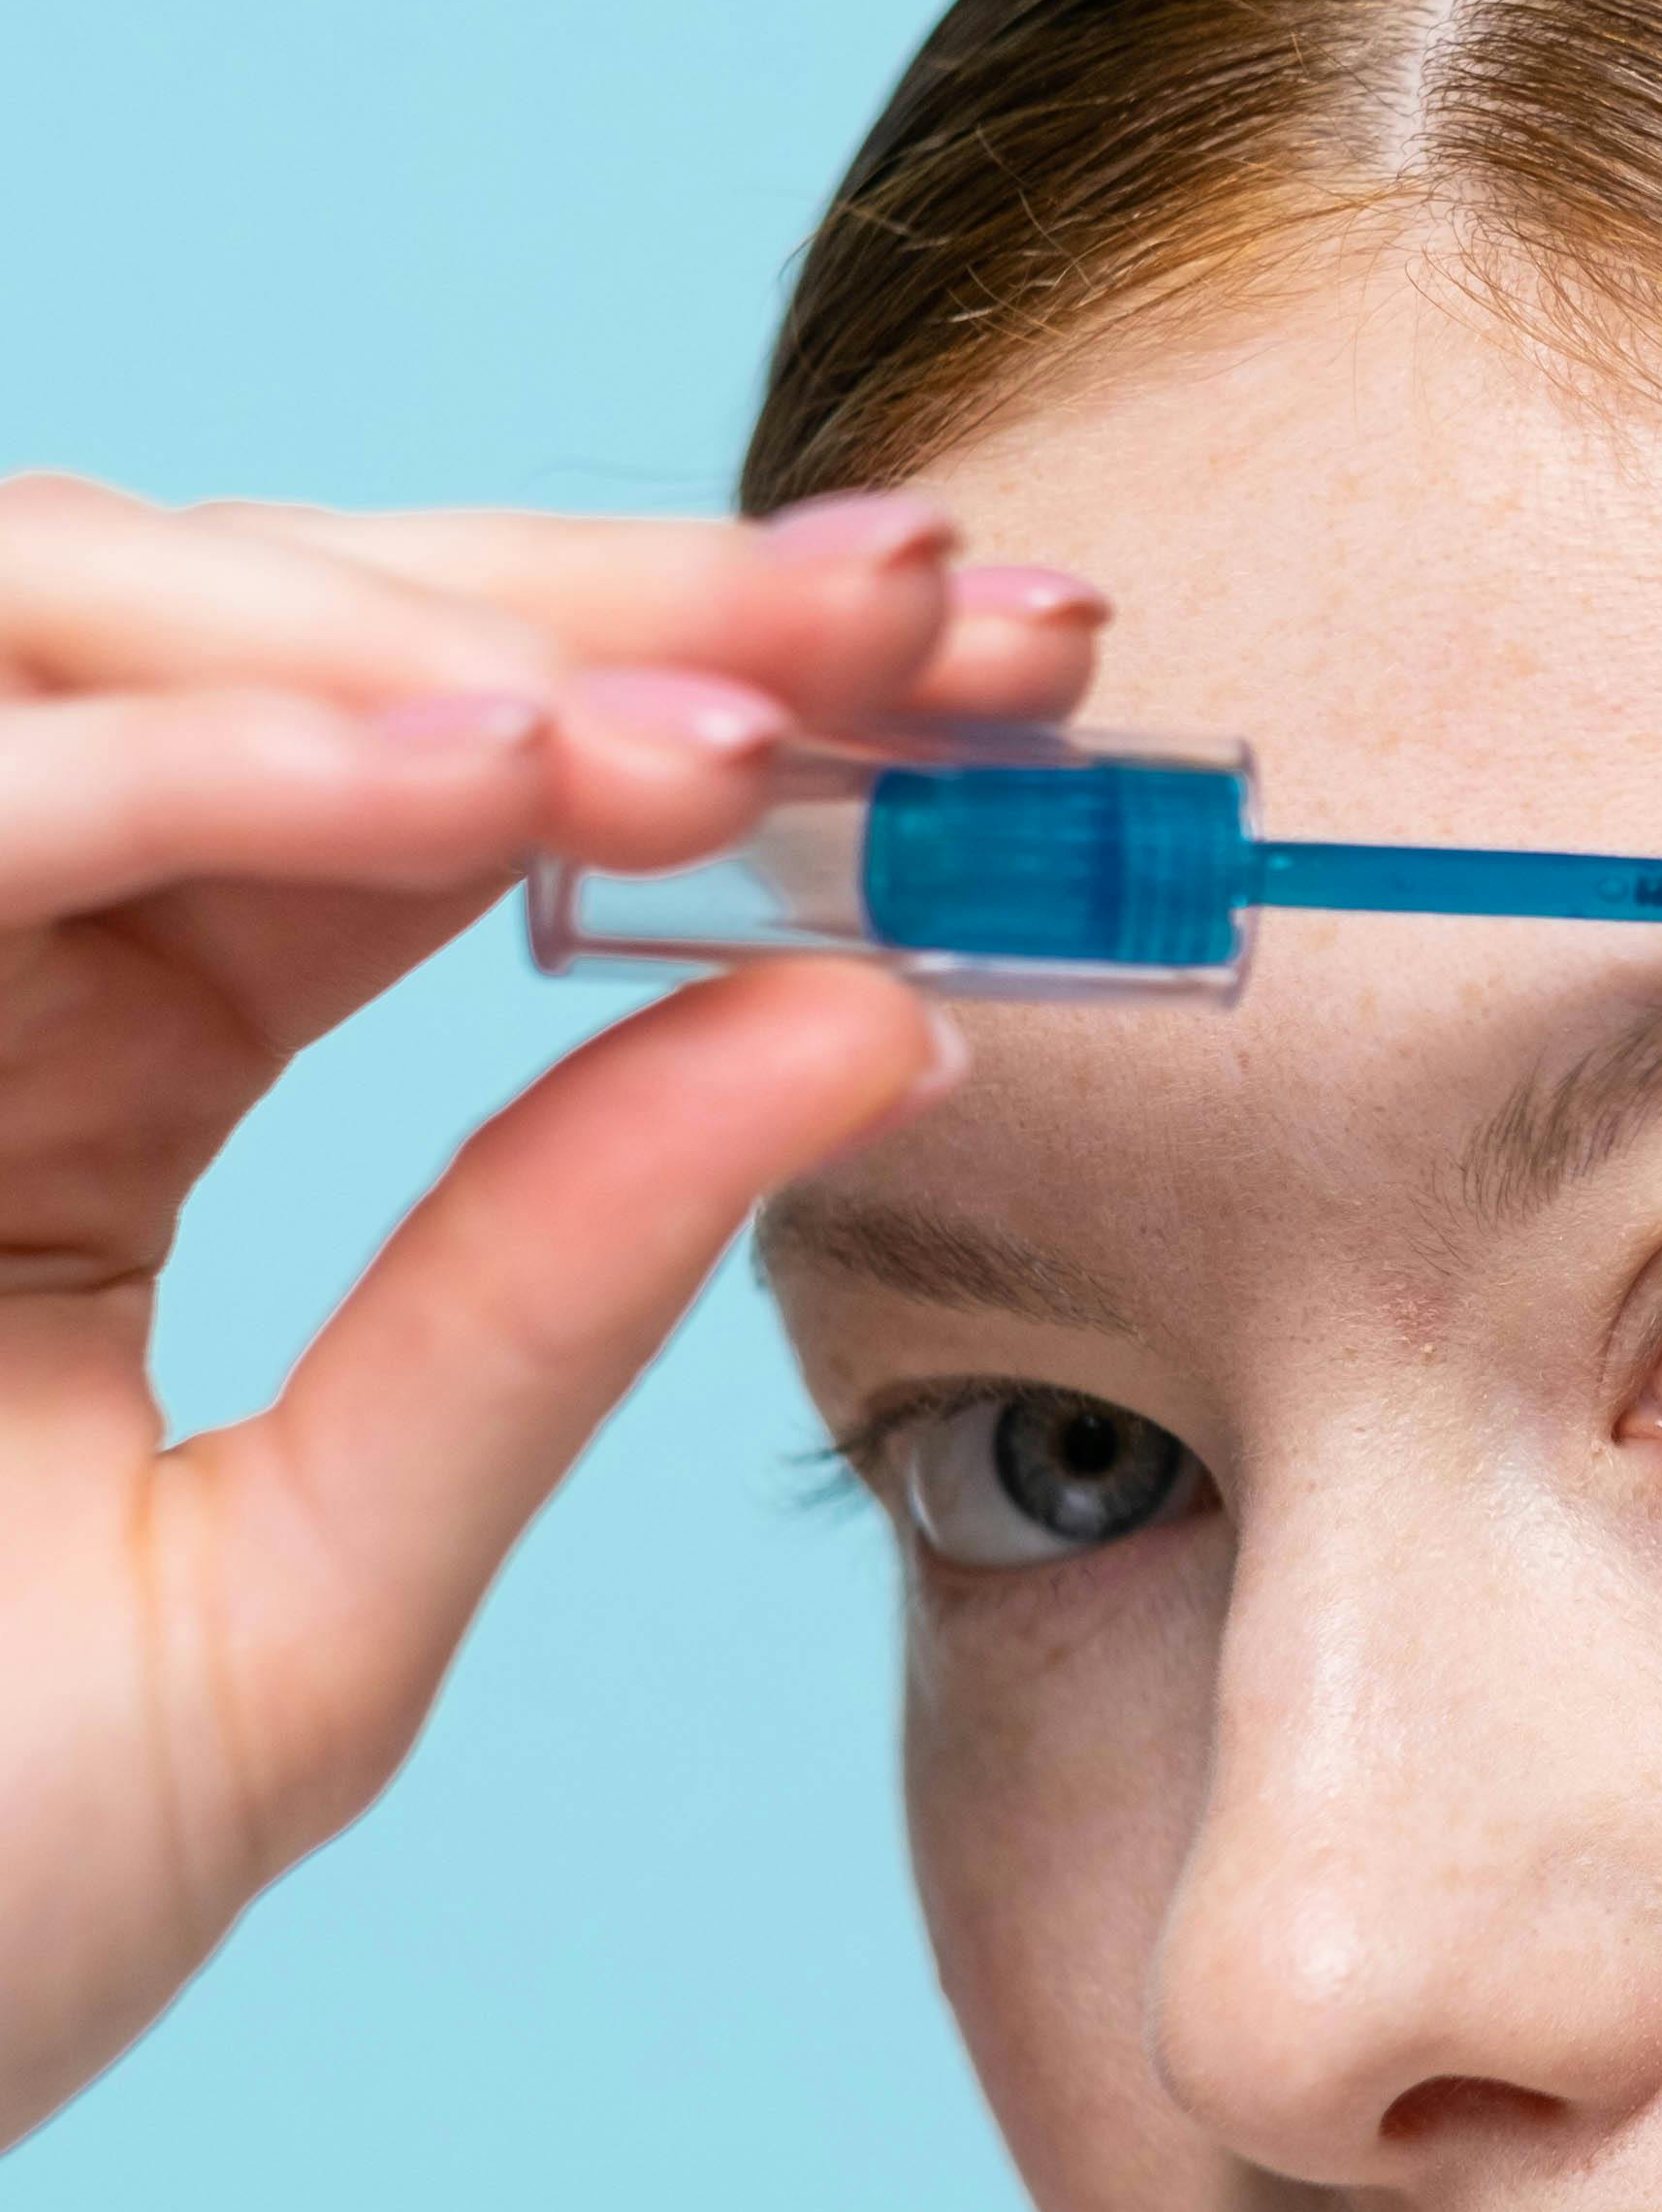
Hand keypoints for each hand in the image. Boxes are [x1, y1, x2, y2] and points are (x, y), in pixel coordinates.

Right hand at [0, 472, 1103, 2148]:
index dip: (715, 692)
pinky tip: (483, 781)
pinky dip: (229, 750)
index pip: (427, 777)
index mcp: (94, 1058)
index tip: (1017, 689)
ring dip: (430, 639)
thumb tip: (881, 1021)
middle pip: (288, 625)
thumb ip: (537, 1309)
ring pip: (94, 603)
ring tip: (720, 743)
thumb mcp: (294, 1612)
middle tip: (942, 617)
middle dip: (636, 599)